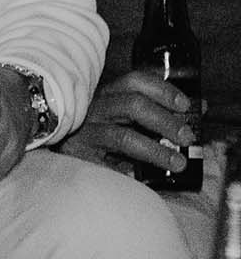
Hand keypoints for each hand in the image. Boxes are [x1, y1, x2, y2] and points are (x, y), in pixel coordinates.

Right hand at [58, 69, 195, 176]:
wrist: (57, 151)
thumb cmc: (101, 133)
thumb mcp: (126, 118)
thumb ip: (159, 112)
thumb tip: (200, 107)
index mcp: (107, 95)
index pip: (134, 82)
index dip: (162, 90)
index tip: (184, 105)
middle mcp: (94, 109)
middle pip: (132, 105)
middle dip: (165, 121)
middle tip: (186, 137)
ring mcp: (84, 133)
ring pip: (122, 137)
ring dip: (156, 150)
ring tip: (178, 163)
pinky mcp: (78, 158)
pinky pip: (108, 165)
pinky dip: (129, 171)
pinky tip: (143, 177)